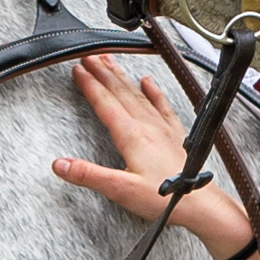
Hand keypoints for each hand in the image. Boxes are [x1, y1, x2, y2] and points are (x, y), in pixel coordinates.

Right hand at [52, 55, 251, 255]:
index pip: (104, 103)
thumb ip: (89, 175)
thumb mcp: (120, 190)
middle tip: (89, 56)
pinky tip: (147, 81)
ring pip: (137, 93)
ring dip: (121, 75)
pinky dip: (152, 90)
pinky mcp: (175, 132)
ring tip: (110, 61)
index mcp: (131, 135)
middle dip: (102, 72)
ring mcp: (162, 126)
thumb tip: (60, 164)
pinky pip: (161, 104)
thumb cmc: (162, 198)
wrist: (198, 202)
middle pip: (119, 91)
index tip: (78, 69)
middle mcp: (146, 125)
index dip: (89, 84)